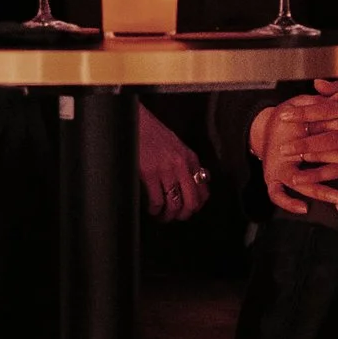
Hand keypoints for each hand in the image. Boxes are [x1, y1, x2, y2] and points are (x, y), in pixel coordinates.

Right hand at [137, 108, 211, 222]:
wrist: (134, 121)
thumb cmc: (152, 133)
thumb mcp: (176, 145)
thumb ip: (187, 163)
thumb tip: (197, 180)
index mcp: (190, 158)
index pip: (203, 190)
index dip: (197, 206)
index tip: (188, 210)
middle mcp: (181, 165)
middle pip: (191, 202)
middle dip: (184, 215)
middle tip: (175, 217)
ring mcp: (165, 170)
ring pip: (174, 205)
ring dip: (168, 216)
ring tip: (162, 216)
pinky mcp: (149, 174)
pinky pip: (157, 201)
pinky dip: (155, 210)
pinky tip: (152, 209)